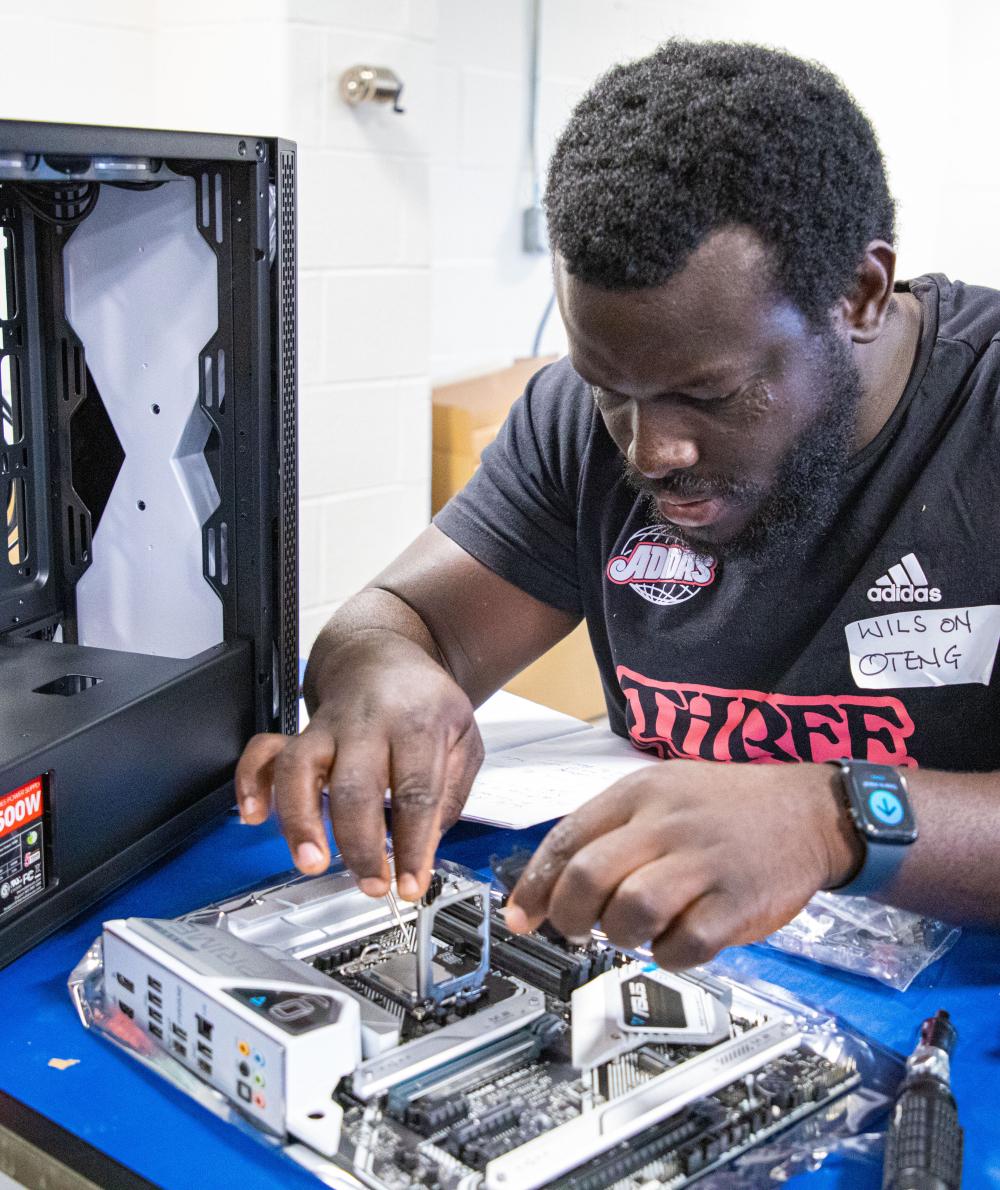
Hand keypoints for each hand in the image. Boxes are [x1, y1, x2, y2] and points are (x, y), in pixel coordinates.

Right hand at [234, 634, 483, 899]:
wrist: (383, 656)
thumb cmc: (425, 704)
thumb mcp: (463, 739)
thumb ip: (450, 793)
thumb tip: (424, 847)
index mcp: (417, 724)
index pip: (416, 791)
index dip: (413, 844)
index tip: (411, 884)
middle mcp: (367, 723)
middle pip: (355, 786)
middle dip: (360, 845)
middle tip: (371, 885)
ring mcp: (327, 726)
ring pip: (300, 768)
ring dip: (300, 821)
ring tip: (312, 862)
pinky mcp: (299, 731)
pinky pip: (263, 752)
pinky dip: (249, 782)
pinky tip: (254, 816)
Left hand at [504, 760, 860, 967]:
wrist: (808, 808)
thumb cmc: (722, 806)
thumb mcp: (661, 792)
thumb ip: (609, 831)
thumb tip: (550, 885)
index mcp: (639, 792)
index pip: (567, 838)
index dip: (535, 885)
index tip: (520, 917)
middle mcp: (667, 822)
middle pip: (589, 876)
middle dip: (568, 915)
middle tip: (574, 930)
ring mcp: (703, 862)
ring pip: (631, 911)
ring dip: (618, 935)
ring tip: (631, 932)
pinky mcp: (737, 903)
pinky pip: (684, 945)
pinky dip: (667, 956)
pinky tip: (675, 941)